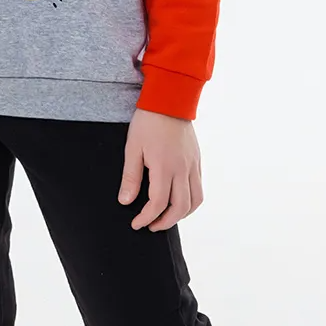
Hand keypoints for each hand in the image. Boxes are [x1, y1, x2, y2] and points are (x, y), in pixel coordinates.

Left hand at [117, 108, 203, 230]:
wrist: (170, 99)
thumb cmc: (148, 121)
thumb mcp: (132, 148)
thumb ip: (130, 177)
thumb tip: (126, 202)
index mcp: (164, 167)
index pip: (157, 203)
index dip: (146, 218)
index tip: (136, 224)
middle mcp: (182, 169)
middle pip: (180, 208)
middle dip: (165, 222)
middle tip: (150, 225)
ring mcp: (192, 165)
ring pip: (195, 200)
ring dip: (181, 215)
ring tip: (166, 217)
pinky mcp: (197, 160)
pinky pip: (199, 187)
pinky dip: (190, 201)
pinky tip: (178, 200)